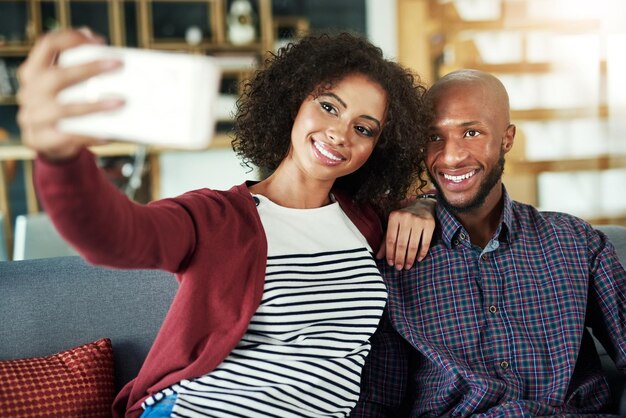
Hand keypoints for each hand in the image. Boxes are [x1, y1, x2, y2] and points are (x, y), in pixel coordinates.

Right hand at [16, 28, 123, 160]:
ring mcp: (32, 116)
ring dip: (94, 105)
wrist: (50, 143)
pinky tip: (108, 134)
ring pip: (62, 109)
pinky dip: (89, 135)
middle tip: (117, 65)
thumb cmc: (62, 106)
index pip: (47, 45)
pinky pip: (67, 137)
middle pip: (56, 76)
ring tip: (120, 103)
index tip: (98, 42)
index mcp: (34, 71)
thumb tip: (95, 39)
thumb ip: (76, 64)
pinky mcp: (40, 139)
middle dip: (88, 68)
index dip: (72, 39)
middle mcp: (29, 91)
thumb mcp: (65, 84)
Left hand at [377, 197, 435, 269]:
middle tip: (399, 268)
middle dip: (400, 258)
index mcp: (394, 217)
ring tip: (408, 266)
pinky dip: (422, 253)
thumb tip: (378, 257)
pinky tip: (418, 259)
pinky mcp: (430, 224)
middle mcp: (406, 217)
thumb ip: (385, 241)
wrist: (423, 206)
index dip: (390, 253)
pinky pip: (425, 243)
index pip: (390, 239)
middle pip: (401, 243)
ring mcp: (419, 220)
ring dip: (410, 258)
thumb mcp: (393, 226)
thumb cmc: (404, 219)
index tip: (391, 263)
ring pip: (413, 245)